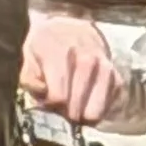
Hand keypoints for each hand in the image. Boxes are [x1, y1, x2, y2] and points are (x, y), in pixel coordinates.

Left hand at [23, 11, 122, 125]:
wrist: (72, 29)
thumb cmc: (46, 47)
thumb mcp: (29, 56)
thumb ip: (29, 79)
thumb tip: (44, 96)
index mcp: (60, 51)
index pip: (59, 96)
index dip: (50, 105)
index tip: (47, 101)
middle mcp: (86, 58)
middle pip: (77, 107)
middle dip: (65, 113)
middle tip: (60, 107)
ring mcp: (105, 69)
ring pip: (94, 112)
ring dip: (81, 116)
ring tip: (73, 107)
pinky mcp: (117, 79)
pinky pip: (107, 109)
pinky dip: (95, 111)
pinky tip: (85, 101)